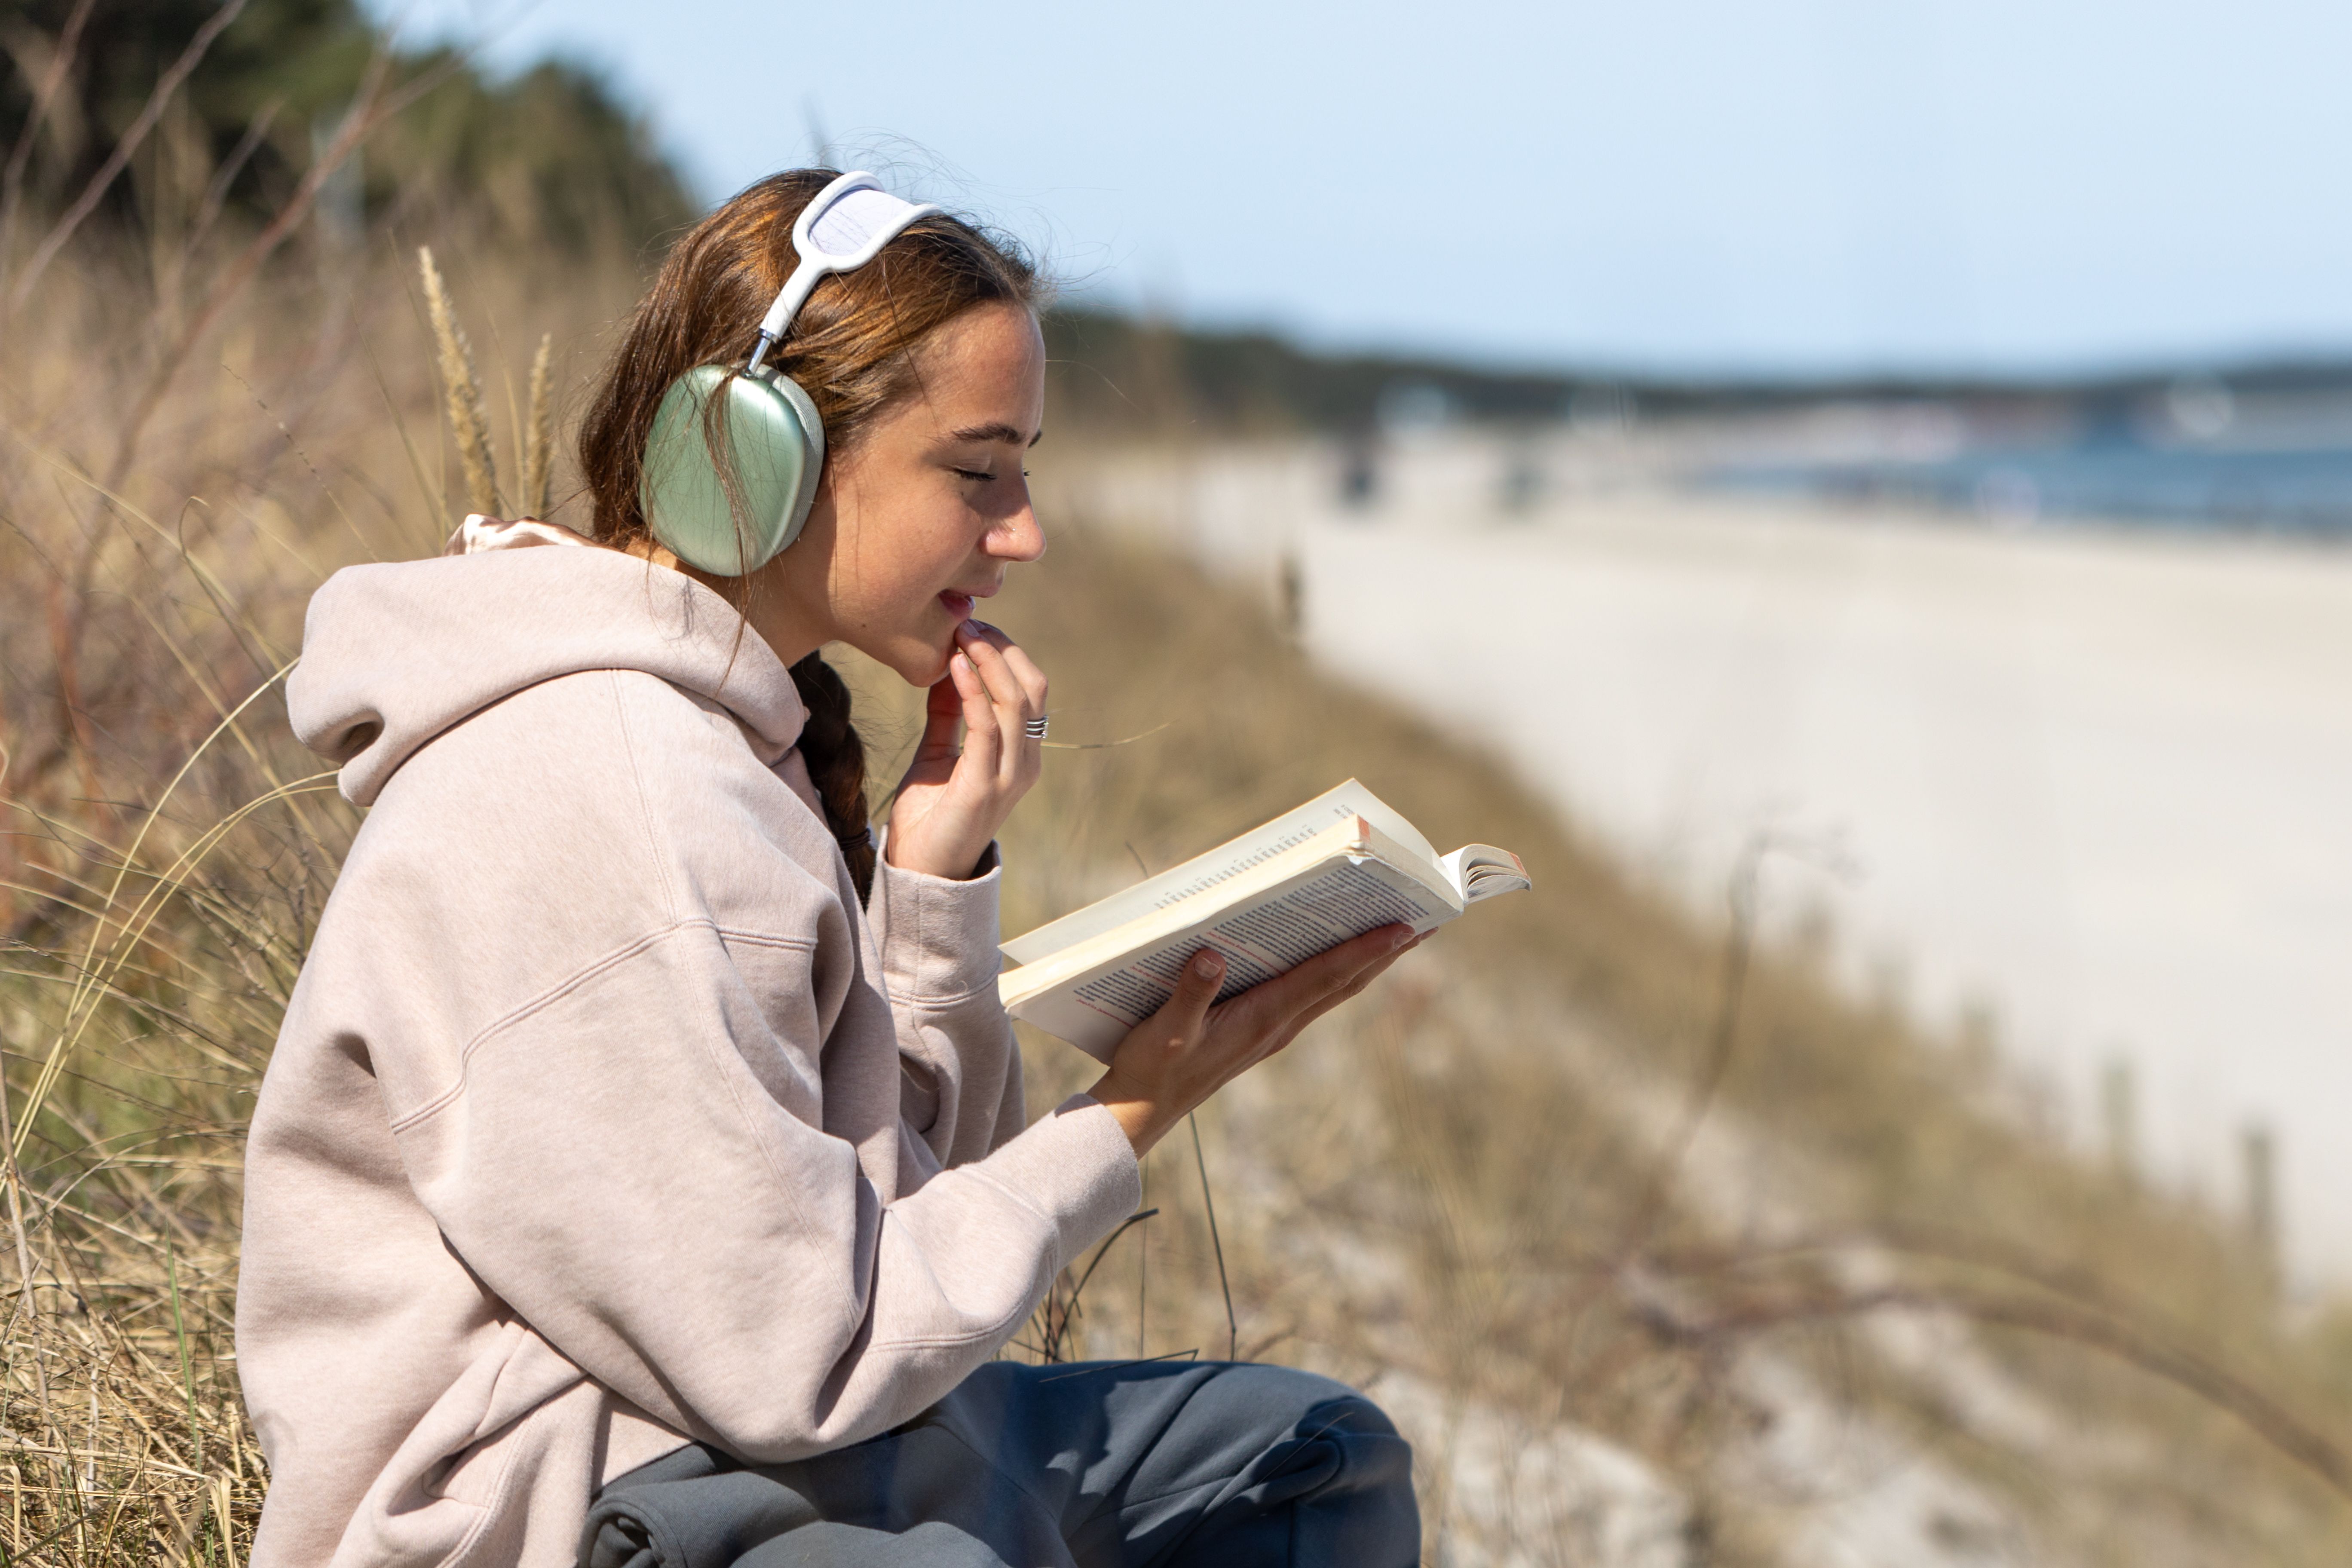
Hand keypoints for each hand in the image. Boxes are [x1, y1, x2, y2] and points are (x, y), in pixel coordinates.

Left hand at [883, 620, 1046, 880]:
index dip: (1005, 652)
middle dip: (1002, 649)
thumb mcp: (939, 754)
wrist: (920, 873)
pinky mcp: (985, 787)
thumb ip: (948, 715)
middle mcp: (1025, 763)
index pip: (1029, 688)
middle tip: (968, 621)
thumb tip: (947, 666)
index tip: (972, 626)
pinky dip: (972, 690)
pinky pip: (986, 727)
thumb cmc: (930, 817)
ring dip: (988, 661)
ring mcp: (1010, 776)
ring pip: (1017, 702)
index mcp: (1021, 754)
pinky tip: (954, 667)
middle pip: (1032, 688)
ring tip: (961, 635)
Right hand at [1088, 924, 1422, 1156]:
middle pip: (1346, 983)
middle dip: (1387, 953)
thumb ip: (1189, 994)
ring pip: (1335, 989)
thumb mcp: (1164, 1032)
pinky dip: (1338, 972)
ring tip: (1402, 934)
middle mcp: (1279, 1024)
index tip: (1406, 928)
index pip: (1325, 978)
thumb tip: (1210, 955)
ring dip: (1370, 962)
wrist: (1142, 1113)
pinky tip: (1339, 958)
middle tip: (1429, 921)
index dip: (1366, 952)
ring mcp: (1274, 1029)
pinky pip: (1313, 995)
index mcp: (1263, 1019)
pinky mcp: (1261, 1030)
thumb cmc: (1152, 1070)